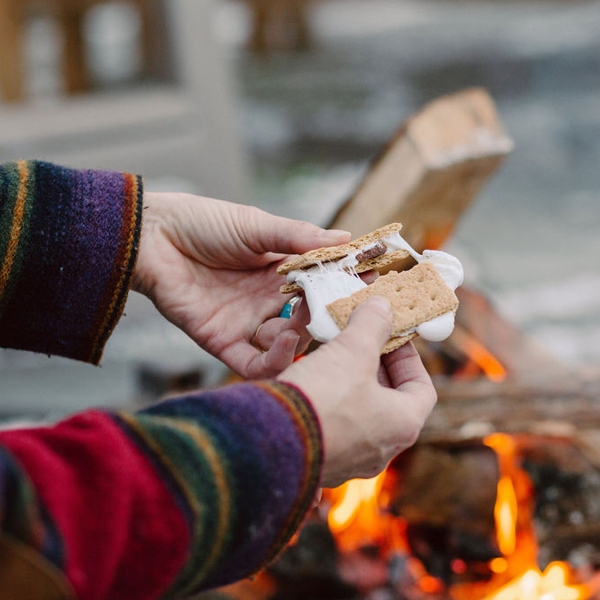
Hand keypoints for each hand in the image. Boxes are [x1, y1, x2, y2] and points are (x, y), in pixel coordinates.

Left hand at [132, 192, 349, 378]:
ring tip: (312, 318)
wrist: (152, 236)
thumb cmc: (203, 222)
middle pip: (308, 318)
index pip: (320, 283)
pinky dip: (275, 361)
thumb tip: (347, 238)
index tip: (372, 277)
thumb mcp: (258, 226)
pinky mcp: (222, 341)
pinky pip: (254, 364)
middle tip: (349, 307)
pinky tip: (289, 342)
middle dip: (329, 315)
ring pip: (287, 345)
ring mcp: (245, 323)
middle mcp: (266, 301)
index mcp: (277, 272)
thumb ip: (298, 238)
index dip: (344, 282)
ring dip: (305, 337)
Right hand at [277, 297, 436, 487]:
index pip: (423, 388)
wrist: (269, 442)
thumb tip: (382, 307)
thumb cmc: (322, 397)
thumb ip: (372, 324)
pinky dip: (329, 406)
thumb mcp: (351, 350)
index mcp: (402, 425)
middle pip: (390, 402)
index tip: (390, 337)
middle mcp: (382, 450)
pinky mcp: (321, 464)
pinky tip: (311, 386)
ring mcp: (351, 462)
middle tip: (360, 343)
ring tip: (333, 360)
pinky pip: (333, 430)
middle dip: (376, 369)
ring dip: (351, 387)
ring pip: (360, 417)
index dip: (409, 357)